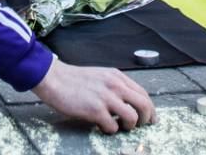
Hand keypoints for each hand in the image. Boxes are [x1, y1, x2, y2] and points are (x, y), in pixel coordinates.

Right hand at [32, 58, 155, 133]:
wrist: (54, 79)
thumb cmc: (74, 79)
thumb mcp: (100, 75)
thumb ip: (115, 86)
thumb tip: (128, 102)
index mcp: (117, 77)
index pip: (143, 93)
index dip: (150, 108)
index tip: (150, 118)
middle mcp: (115, 85)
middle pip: (144, 105)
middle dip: (146, 119)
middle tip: (140, 126)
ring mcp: (106, 98)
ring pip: (133, 117)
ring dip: (129, 126)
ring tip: (119, 126)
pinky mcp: (95, 110)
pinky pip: (113, 127)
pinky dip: (110, 130)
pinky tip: (101, 126)